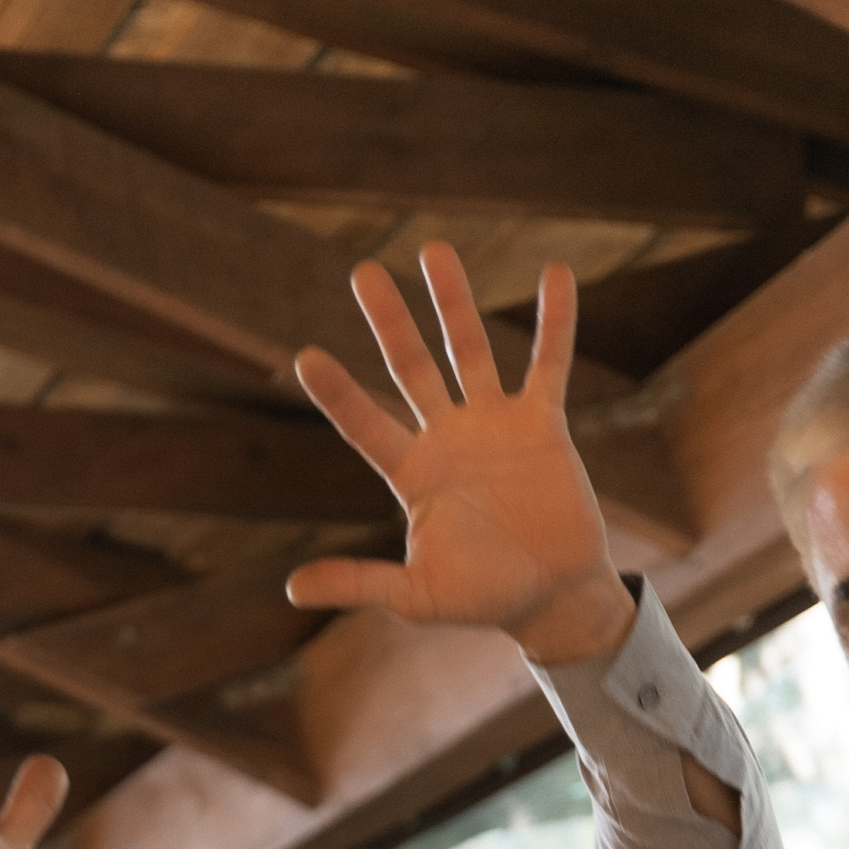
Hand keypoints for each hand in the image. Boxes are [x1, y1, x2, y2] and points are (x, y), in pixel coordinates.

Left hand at [288, 242, 635, 666]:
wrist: (549, 597)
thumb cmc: (480, 599)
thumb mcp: (415, 595)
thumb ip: (359, 582)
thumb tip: (291, 590)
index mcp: (412, 475)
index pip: (365, 425)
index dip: (338, 394)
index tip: (304, 357)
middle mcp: (446, 438)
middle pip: (409, 368)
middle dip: (389, 322)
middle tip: (362, 271)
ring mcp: (493, 425)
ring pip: (468, 351)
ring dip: (453, 303)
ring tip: (433, 248)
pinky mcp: (542, 425)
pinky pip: (547, 364)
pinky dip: (555, 323)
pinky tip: (556, 274)